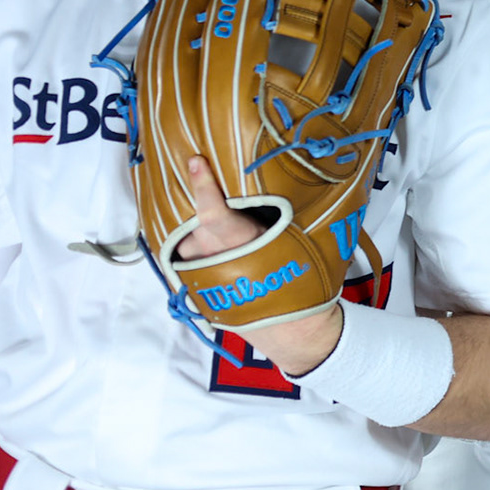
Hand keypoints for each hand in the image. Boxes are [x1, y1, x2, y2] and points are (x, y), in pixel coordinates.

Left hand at [174, 155, 342, 375]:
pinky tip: (220, 252)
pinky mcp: (194, 287)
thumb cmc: (301, 283)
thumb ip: (278, 215)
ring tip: (229, 239)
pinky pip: (188, 257)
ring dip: (202, 234)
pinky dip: (200, 249)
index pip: (212, 211)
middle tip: (224, 208)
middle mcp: (212, 258)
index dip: (202, 184)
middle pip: (197, 222)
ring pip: (190, 240)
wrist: (291, 329)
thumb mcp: (298, 242)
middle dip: (207, 211)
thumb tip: (280, 181)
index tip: (194, 160)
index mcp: (240, 244)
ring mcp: (199, 274)